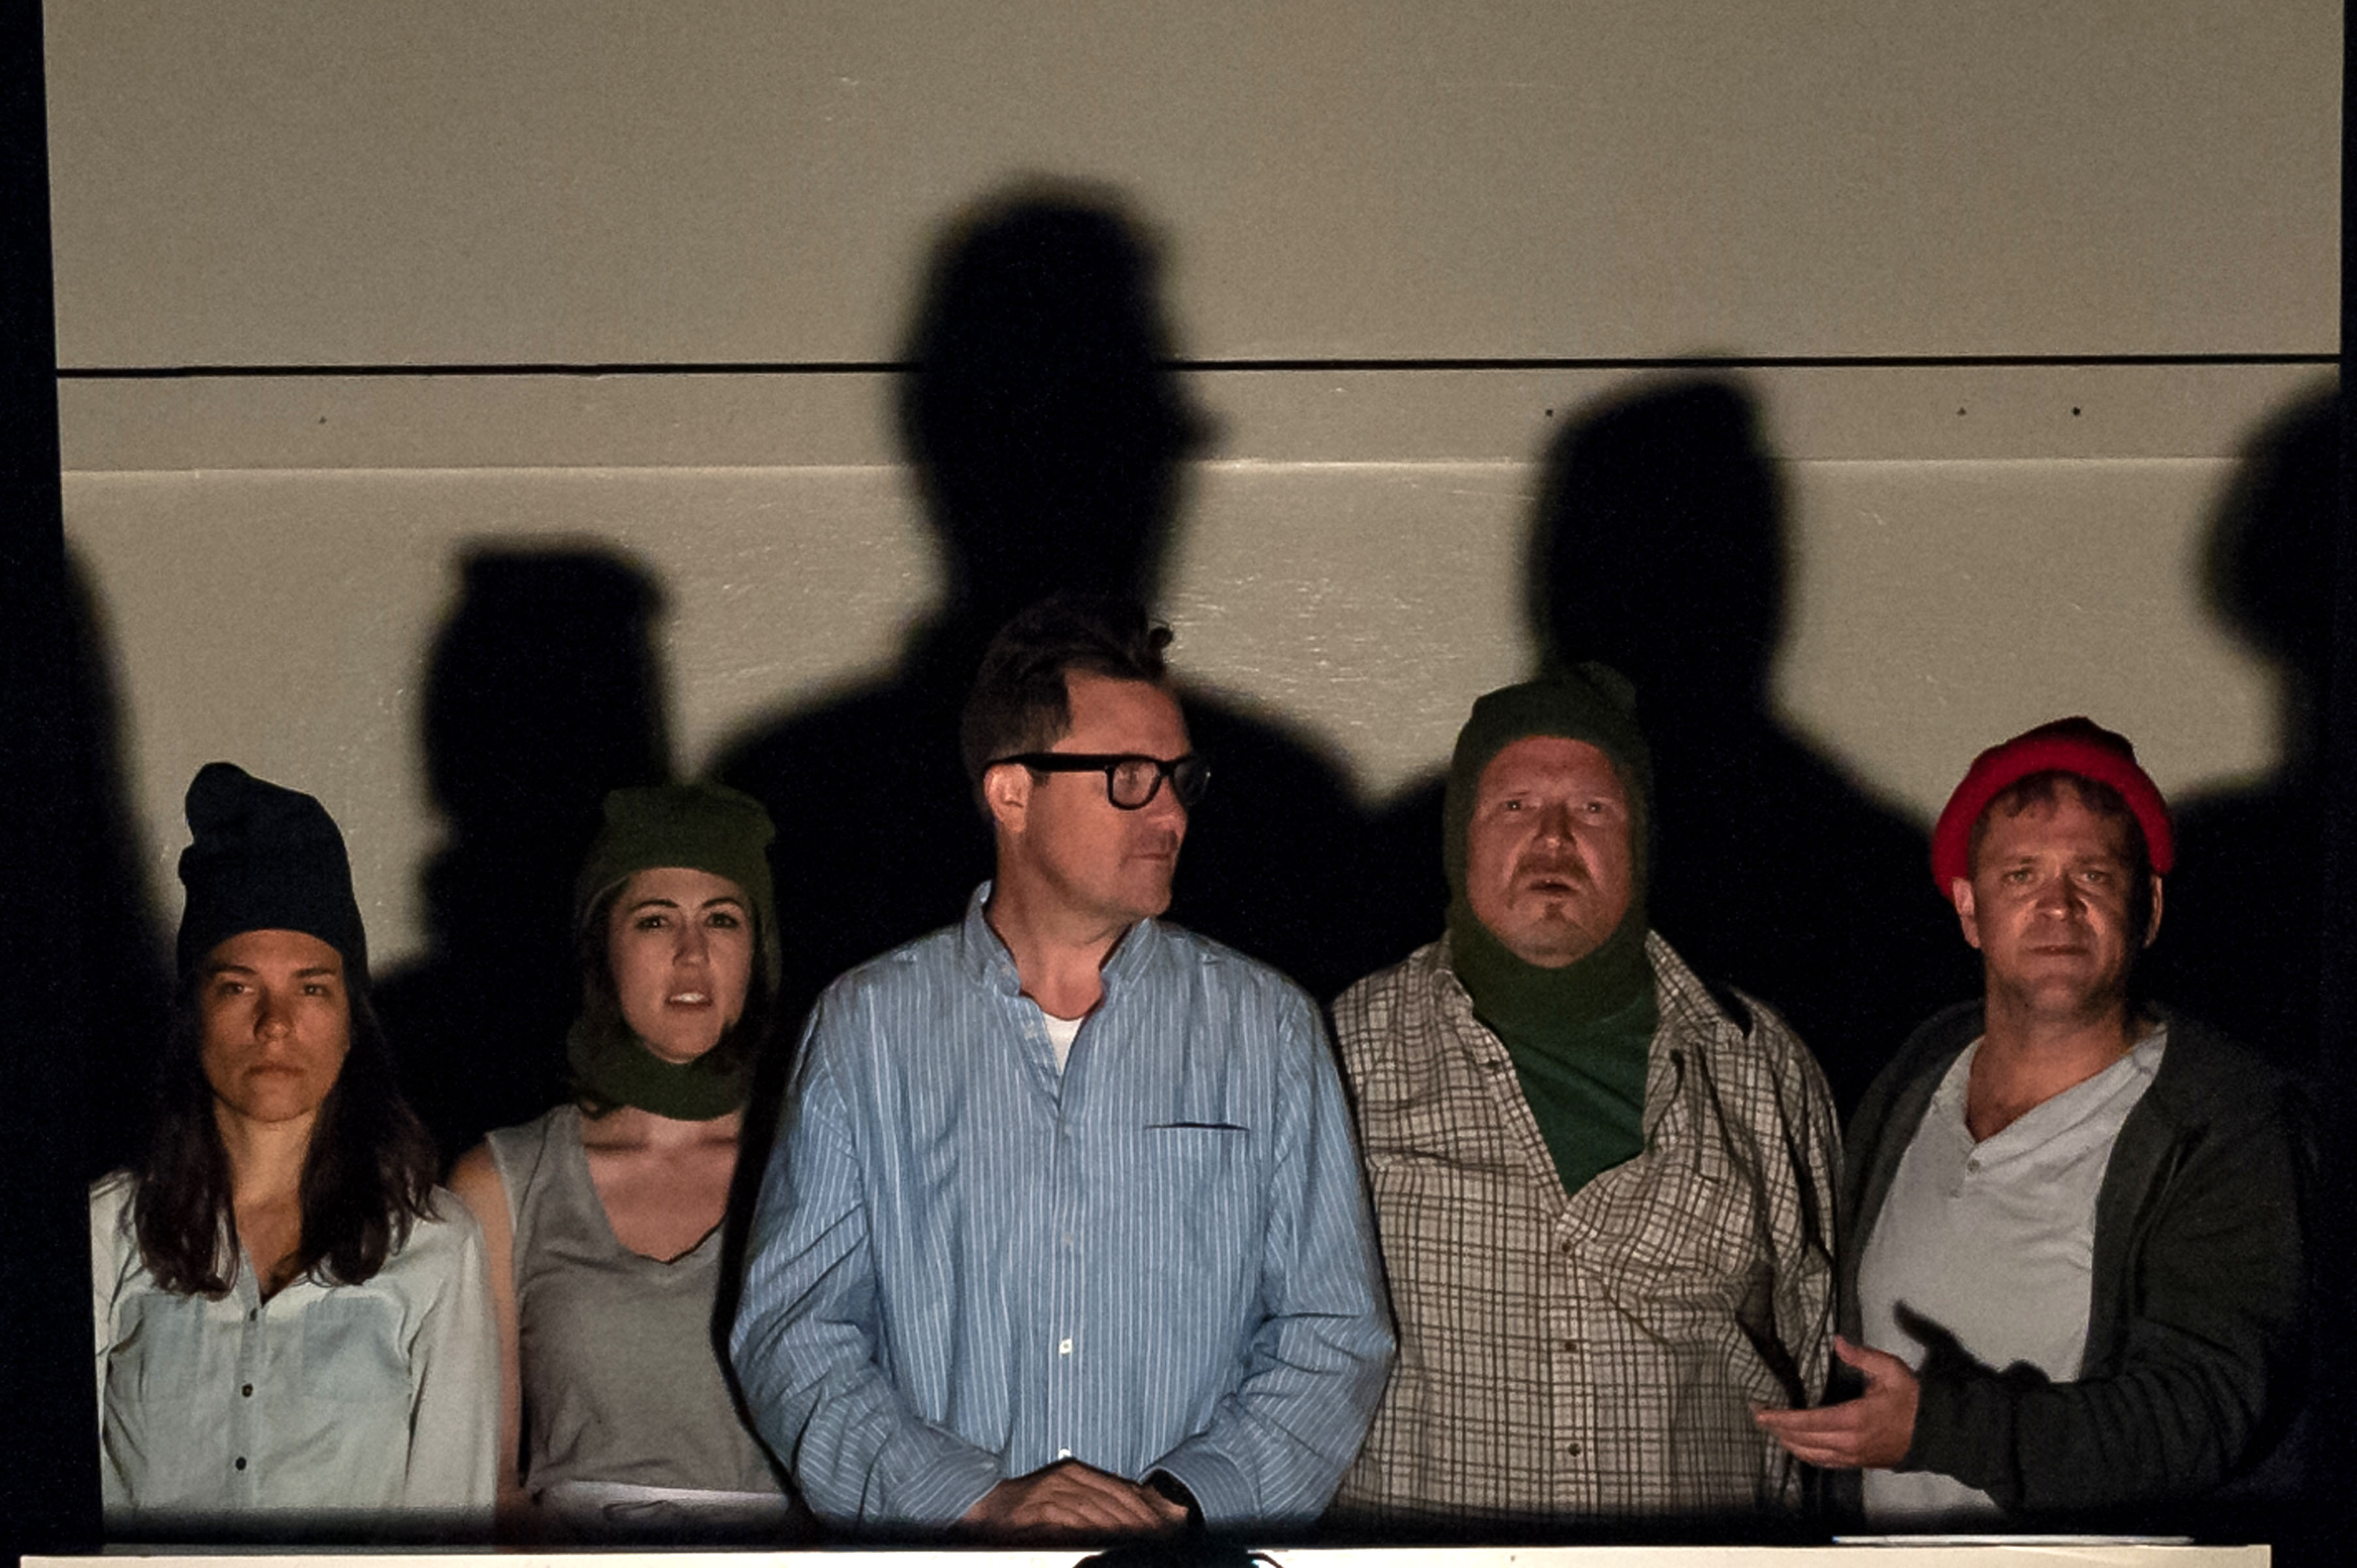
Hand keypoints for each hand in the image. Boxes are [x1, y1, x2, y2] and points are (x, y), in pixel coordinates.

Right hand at [959, 1458, 1188, 1540]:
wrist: (987, 1506)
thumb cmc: (1027, 1506)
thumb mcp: (1063, 1494)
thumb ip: (1092, 1499)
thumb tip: (1130, 1509)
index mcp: (1075, 1471)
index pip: (1118, 1487)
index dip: (1142, 1507)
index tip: (1159, 1524)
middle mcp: (1066, 1477)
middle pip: (1112, 1498)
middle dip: (1137, 1519)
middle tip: (1154, 1536)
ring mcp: (1052, 1490)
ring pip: (1095, 1509)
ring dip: (1118, 1527)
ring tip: (1136, 1541)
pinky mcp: (1039, 1507)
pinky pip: (1071, 1519)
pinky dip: (1090, 1530)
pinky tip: (1104, 1541)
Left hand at [1753, 1335, 1920, 1469]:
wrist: (1938, 1433)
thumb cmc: (1913, 1399)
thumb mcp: (1890, 1370)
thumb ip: (1861, 1356)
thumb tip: (1837, 1341)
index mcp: (1853, 1419)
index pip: (1807, 1422)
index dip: (1780, 1419)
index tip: (1759, 1412)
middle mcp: (1848, 1443)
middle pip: (1803, 1440)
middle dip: (1777, 1429)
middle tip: (1758, 1415)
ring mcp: (1852, 1456)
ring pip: (1810, 1455)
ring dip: (1788, 1443)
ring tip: (1772, 1429)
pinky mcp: (1857, 1463)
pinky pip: (1824, 1462)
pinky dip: (1805, 1454)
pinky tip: (1796, 1445)